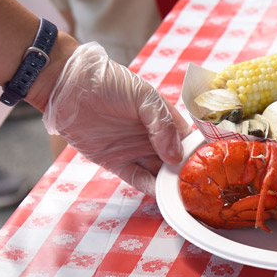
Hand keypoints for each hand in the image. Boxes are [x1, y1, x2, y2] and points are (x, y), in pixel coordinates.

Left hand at [43, 42, 192, 194]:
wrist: (66, 85)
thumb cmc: (107, 82)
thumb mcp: (144, 95)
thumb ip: (162, 124)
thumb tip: (175, 157)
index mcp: (163, 118)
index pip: (187, 140)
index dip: (198, 153)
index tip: (211, 166)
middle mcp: (152, 138)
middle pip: (176, 161)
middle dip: (187, 174)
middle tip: (200, 187)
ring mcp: (135, 151)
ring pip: (159, 173)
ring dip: (170, 184)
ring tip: (183, 195)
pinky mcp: (117, 163)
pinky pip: (138, 179)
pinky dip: (150, 188)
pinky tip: (161, 193)